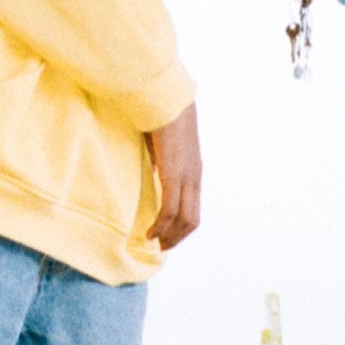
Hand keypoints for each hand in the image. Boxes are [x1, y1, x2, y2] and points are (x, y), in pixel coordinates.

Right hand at [146, 103, 200, 249]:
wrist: (165, 99)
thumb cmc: (161, 117)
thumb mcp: (163, 146)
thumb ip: (161, 162)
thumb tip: (151, 172)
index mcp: (193, 171)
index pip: (193, 208)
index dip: (181, 227)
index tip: (166, 235)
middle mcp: (194, 177)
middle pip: (192, 220)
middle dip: (177, 237)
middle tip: (161, 246)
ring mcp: (186, 177)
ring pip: (183, 219)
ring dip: (169, 235)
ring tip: (154, 242)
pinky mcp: (173, 175)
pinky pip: (169, 209)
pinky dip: (161, 225)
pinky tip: (150, 232)